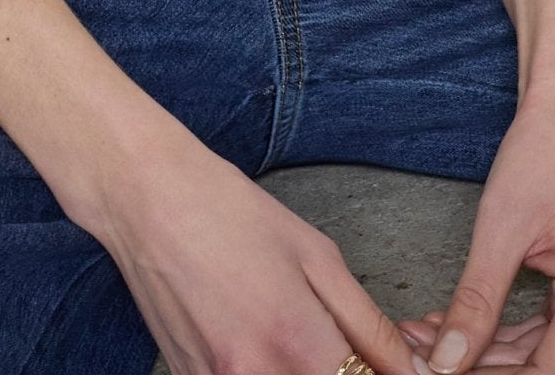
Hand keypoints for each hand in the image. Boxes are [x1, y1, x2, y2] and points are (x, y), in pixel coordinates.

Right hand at [88, 130, 420, 374]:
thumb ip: (369, 326)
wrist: (145, 197)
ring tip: (298, 338)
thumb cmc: (229, 211)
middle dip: (344, 374)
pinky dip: (264, 372)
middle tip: (340, 349)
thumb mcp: (316, 255)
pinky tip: (259, 338)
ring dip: (305, 372)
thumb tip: (409, 373)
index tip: (386, 367)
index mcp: (300, 343)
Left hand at [395, 81, 554, 371]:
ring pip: (551, 347)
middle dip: (484, 364)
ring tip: (430, 337)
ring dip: (492, 349)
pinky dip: (511, 328)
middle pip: (552, 364)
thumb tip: (446, 361)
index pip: (551, 372)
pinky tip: (462, 324)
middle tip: (422, 352)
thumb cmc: (543, 150)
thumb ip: (476, 300)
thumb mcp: (500, 226)